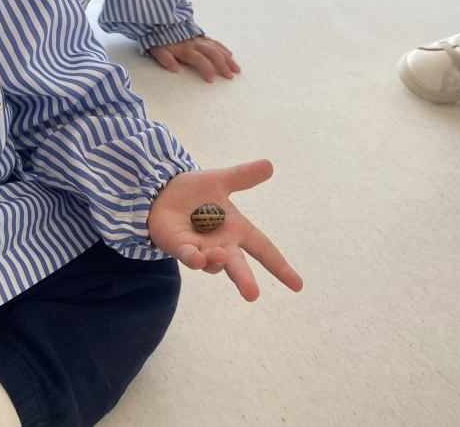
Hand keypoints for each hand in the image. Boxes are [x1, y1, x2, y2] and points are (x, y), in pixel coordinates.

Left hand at [146, 159, 302, 301]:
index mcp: (237, 229)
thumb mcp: (220, 180)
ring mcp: (200, 248)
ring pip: (212, 263)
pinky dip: (193, 258)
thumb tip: (269, 164)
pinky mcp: (179, 246)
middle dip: (245, 280)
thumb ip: (243, 176)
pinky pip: (188, 256)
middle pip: (237, 265)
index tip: (298, 285)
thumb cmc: (194, 191)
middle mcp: (221, 244)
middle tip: (252, 295)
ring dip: (218, 261)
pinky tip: (197, 258)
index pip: (263, 249)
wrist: (161, 190)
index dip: (280, 266)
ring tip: (222, 255)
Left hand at [147, 35, 239, 81]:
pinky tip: (230, 54)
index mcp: (185, 49)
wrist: (158, 19)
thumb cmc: (156, 37)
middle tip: (231, 76)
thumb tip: (175, 69)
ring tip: (236, 69)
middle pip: (213, 53)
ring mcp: (198, 38)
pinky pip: (215, 41)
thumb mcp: (155, 49)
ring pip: (217, 48)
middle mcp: (195, 43)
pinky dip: (223, 48)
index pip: (200, 60)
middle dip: (223, 65)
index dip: (207, 70)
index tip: (211, 80)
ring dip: (228, 58)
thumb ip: (165, 59)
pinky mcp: (199, 35)